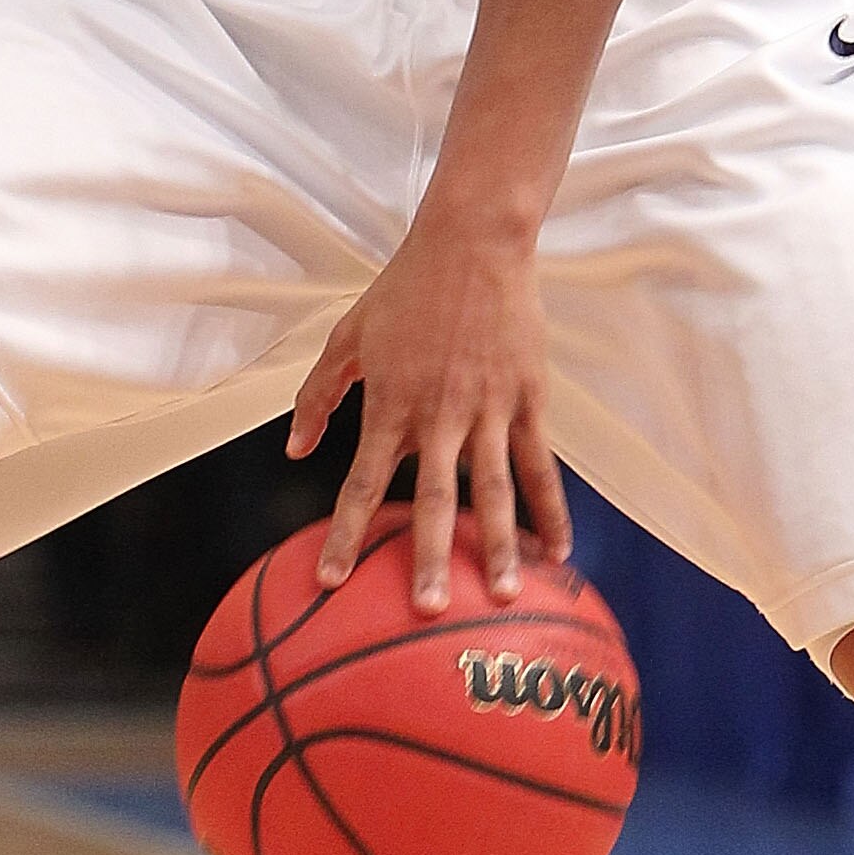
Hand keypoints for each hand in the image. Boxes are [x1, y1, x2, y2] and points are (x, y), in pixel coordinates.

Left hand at [286, 204, 569, 611]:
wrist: (472, 244)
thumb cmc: (404, 289)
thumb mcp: (347, 337)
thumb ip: (318, 395)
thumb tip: (295, 449)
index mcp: (390, 403)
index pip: (363, 482)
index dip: (346, 534)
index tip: (331, 581)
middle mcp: (438, 414)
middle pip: (436, 500)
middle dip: (431, 559)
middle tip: (429, 610)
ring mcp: (488, 408)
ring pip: (496, 490)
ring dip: (501, 546)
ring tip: (507, 595)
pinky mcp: (527, 398)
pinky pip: (540, 464)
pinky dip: (551, 509)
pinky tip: (559, 551)